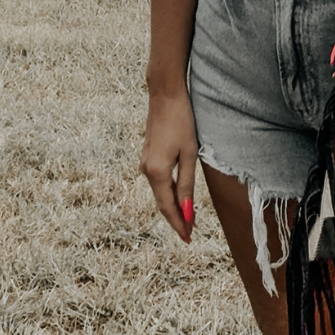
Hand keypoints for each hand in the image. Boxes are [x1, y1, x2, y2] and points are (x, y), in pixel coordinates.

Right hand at [140, 93, 198, 242]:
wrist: (165, 95)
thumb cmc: (182, 121)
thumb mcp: (189, 153)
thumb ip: (186, 183)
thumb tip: (186, 210)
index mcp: (157, 172)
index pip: (167, 207)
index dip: (178, 224)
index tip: (188, 238)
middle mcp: (146, 170)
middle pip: (161, 202)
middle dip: (175, 218)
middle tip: (189, 234)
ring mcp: (145, 162)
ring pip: (159, 192)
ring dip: (172, 206)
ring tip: (186, 219)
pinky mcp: (148, 155)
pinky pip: (158, 181)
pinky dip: (168, 192)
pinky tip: (178, 196)